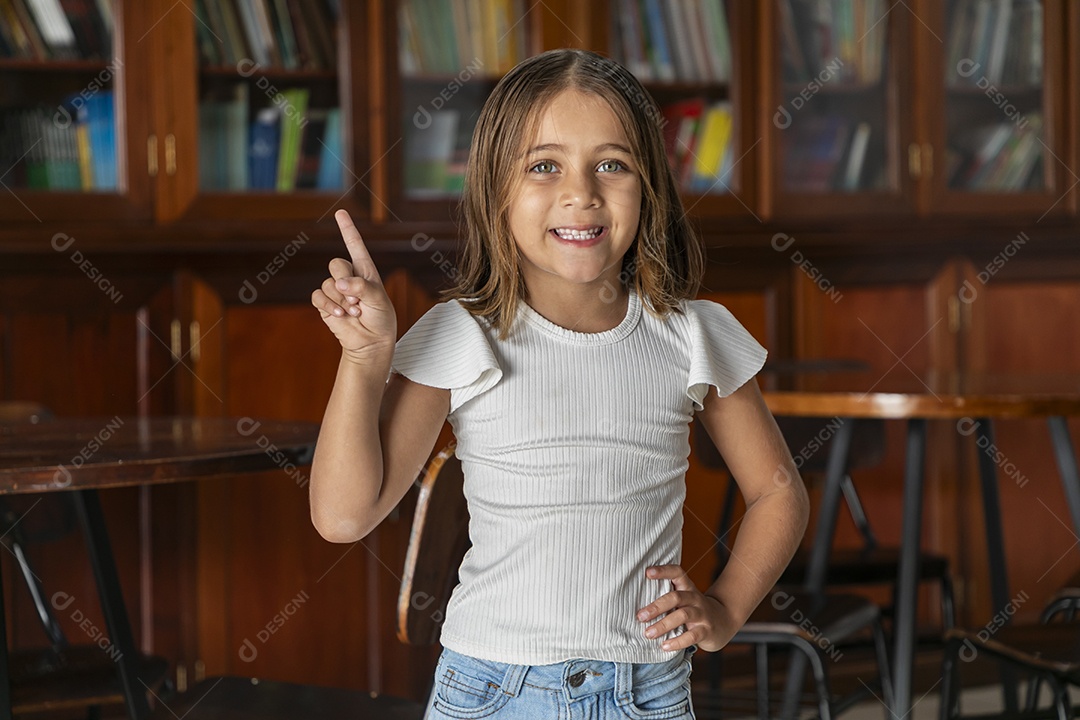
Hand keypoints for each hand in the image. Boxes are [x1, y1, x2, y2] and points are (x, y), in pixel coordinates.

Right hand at [311, 210, 397, 364]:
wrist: (371, 342)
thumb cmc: (380, 319)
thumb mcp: (379, 300)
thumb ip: (362, 287)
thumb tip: (340, 284)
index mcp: (365, 270)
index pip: (355, 245)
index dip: (347, 229)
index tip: (341, 213)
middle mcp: (349, 277)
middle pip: (336, 264)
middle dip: (346, 282)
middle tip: (359, 300)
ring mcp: (335, 290)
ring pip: (327, 283)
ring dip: (341, 300)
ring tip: (355, 312)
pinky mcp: (325, 304)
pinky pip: (318, 297)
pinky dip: (329, 306)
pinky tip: (341, 315)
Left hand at [636, 565, 736, 652]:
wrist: (724, 621)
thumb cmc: (694, 610)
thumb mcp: (684, 599)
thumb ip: (667, 598)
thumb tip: (635, 604)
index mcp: (687, 587)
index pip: (677, 573)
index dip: (663, 571)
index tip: (647, 573)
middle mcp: (695, 598)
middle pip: (676, 597)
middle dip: (657, 606)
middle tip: (640, 616)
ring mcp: (702, 614)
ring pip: (683, 615)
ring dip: (664, 624)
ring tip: (648, 634)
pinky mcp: (706, 630)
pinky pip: (692, 636)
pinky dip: (677, 642)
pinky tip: (665, 646)